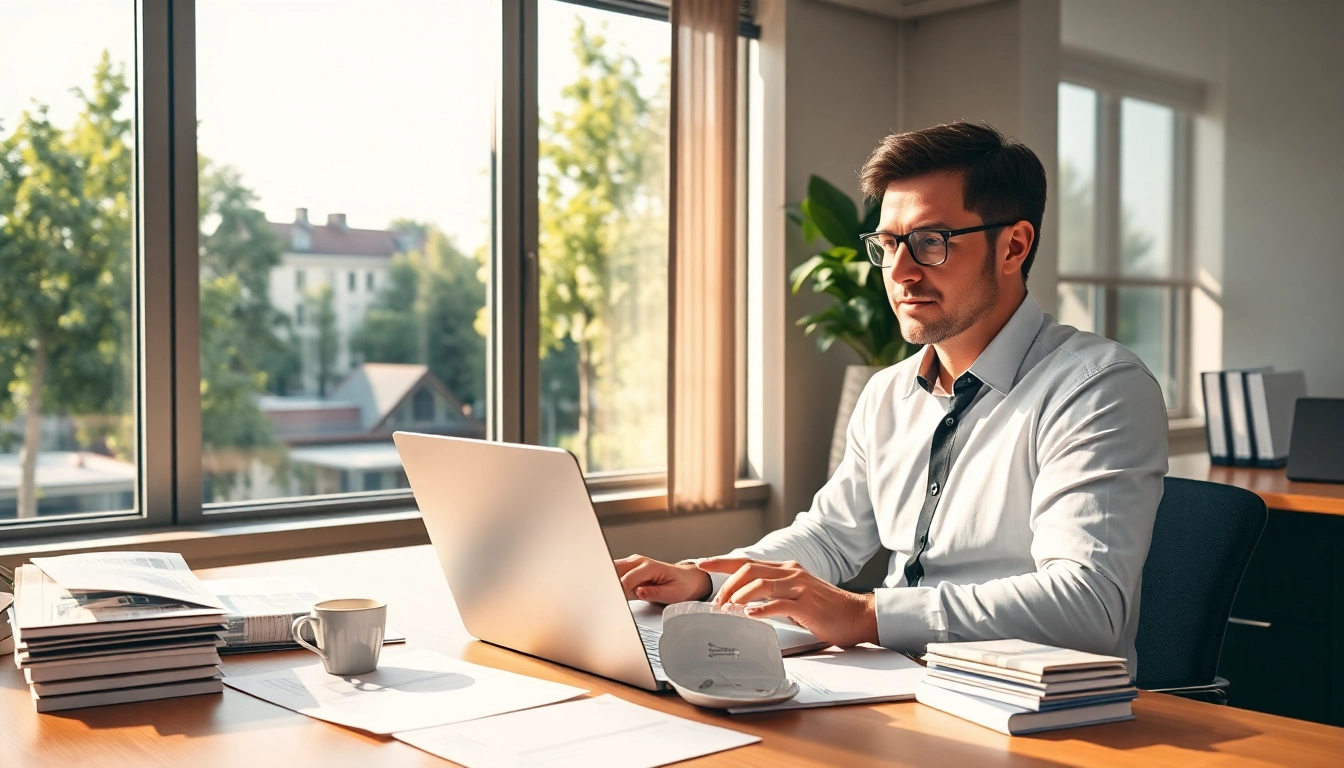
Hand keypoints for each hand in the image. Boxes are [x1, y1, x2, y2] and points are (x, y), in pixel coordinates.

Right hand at [613, 555, 711, 603]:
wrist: (687, 579)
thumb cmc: (682, 585)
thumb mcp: (673, 593)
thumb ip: (655, 593)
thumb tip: (639, 592)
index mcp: (650, 566)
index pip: (628, 578)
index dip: (620, 590)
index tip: (615, 601)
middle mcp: (639, 562)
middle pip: (614, 569)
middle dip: (608, 583)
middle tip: (606, 599)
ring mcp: (632, 564)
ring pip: (611, 569)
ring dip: (608, 582)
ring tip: (605, 597)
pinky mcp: (629, 570)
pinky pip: (614, 574)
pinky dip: (610, 583)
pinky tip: (609, 593)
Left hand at [698, 557, 878, 647]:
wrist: (857, 615)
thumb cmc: (826, 609)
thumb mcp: (795, 595)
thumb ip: (774, 595)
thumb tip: (747, 604)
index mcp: (786, 569)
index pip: (747, 561)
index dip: (722, 561)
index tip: (702, 563)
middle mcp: (791, 572)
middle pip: (749, 569)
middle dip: (727, 585)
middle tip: (716, 603)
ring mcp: (799, 586)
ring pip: (760, 584)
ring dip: (739, 597)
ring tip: (728, 610)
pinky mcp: (807, 604)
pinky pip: (779, 604)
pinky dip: (761, 609)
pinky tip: (750, 615)